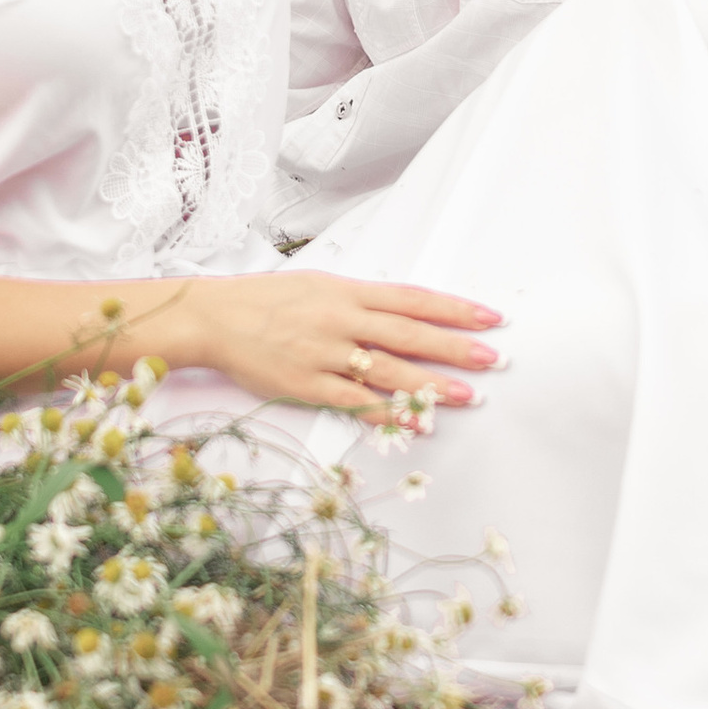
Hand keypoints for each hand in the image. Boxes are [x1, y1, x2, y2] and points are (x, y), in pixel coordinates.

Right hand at [195, 274, 499, 415]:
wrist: (215, 318)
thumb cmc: (267, 299)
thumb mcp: (318, 285)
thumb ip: (361, 300)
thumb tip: (405, 313)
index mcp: (346, 291)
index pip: (412, 299)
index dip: (453, 309)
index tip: (489, 317)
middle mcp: (340, 320)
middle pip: (409, 334)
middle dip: (454, 347)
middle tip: (492, 358)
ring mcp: (325, 355)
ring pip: (388, 371)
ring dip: (431, 385)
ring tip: (467, 395)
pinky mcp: (307, 385)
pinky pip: (356, 403)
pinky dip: (388, 415)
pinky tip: (416, 423)